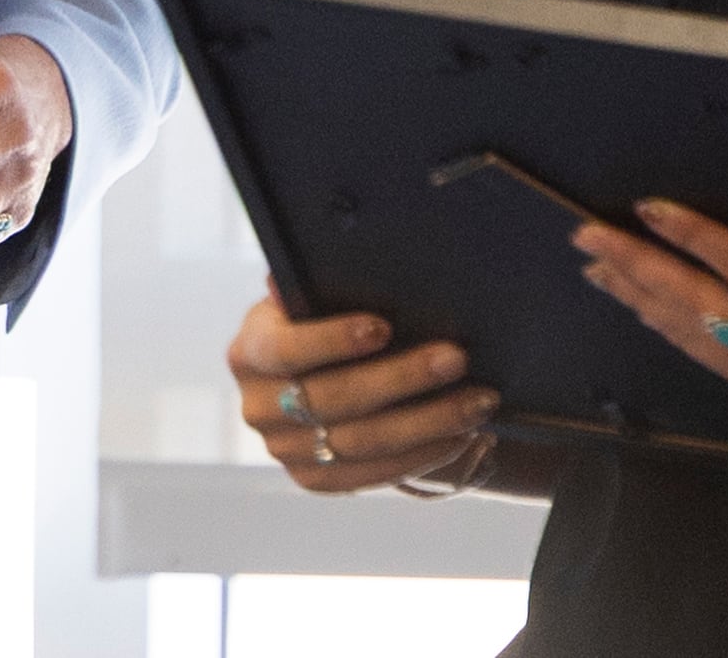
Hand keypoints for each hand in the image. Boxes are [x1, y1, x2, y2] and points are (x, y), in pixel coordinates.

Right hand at [227, 284, 499, 493]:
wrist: (324, 378)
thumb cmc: (325, 322)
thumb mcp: (313, 299)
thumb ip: (317, 283)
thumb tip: (337, 246)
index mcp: (250, 351)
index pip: (286, 349)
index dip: (332, 340)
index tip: (382, 327)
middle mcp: (258, 406)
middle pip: (335, 398)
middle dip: (402, 378)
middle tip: (456, 358)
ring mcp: (285, 450)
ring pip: (363, 441)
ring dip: (428, 422)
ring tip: (477, 401)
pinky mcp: (315, 481)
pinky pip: (374, 474)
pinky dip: (422, 454)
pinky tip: (461, 434)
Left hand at [573, 201, 727, 496]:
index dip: (688, 232)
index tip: (647, 206)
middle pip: (692, 303)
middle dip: (634, 266)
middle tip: (587, 237)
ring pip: (692, 335)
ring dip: (641, 299)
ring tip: (600, 270)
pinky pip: (713, 359)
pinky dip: (675, 332)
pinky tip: (653, 316)